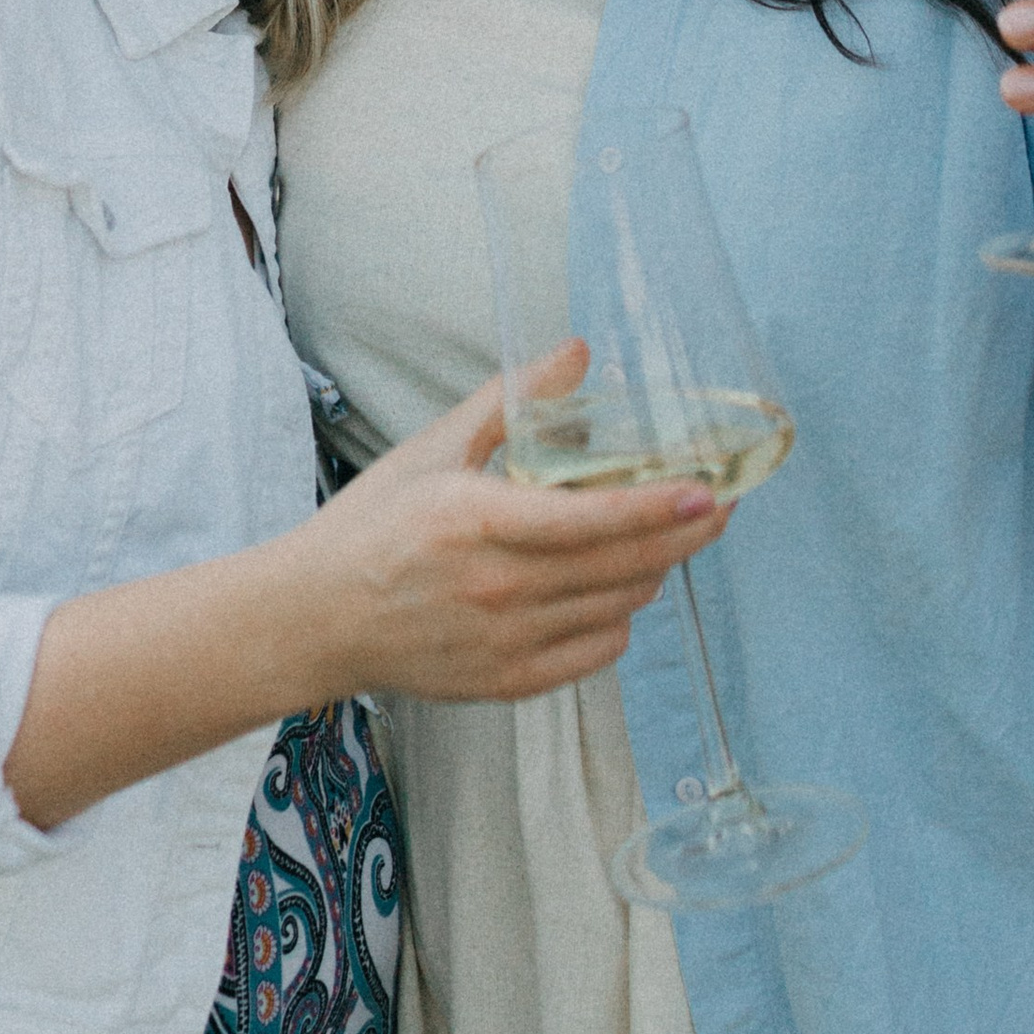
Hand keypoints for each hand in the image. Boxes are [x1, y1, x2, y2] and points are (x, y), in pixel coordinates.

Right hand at [4, 362, 728, 823]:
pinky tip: (614, 592)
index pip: (592, 518)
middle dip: (684, 537)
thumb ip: (513, 398)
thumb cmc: (373, 525)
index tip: (710, 489)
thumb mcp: (436, 448)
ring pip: (616, 610)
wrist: (315, 618)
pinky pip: (593, 653)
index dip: (662, 506)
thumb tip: (581, 351)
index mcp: (476, 521)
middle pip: (622, 567)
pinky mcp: (505, 683)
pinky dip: (616, 622)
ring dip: (651, 574)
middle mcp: (496, 588)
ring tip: (663, 542)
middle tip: (718, 508)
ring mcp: (503, 642)